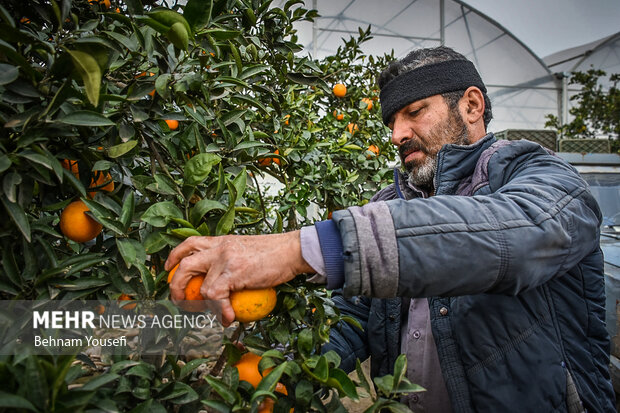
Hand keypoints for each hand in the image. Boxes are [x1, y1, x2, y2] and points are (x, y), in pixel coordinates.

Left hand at [164, 231, 313, 325]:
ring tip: (213, 314)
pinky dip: (220, 311)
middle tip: (179, 299)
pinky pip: (217, 297)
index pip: (190, 243)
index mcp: (222, 241)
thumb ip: (232, 262)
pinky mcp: (234, 272)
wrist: (292, 250)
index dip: (174, 256)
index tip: (168, 268)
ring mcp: (225, 260)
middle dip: (175, 284)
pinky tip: (227, 319)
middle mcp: (219, 248)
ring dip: (202, 305)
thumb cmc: (276, 253)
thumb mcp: (248, 251)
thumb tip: (226, 282)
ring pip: (200, 286)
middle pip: (185, 263)